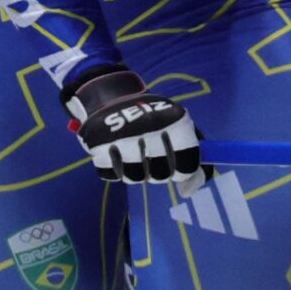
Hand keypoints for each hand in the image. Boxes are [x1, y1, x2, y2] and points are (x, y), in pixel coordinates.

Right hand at [63, 65, 205, 186]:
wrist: (113, 98)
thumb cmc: (154, 120)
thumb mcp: (179, 130)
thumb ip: (191, 161)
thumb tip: (187, 192)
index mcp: (176, 120)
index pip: (187, 162)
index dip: (183, 172)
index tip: (177, 169)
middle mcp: (151, 125)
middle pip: (160, 175)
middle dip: (157, 172)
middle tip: (151, 157)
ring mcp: (123, 133)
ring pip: (135, 178)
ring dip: (135, 172)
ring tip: (133, 155)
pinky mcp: (98, 142)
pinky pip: (111, 174)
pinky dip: (114, 168)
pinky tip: (116, 152)